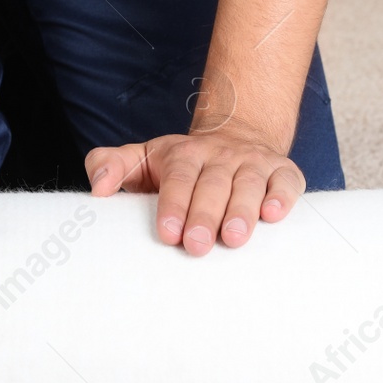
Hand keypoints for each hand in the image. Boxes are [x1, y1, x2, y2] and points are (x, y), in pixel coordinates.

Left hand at [84, 127, 304, 254]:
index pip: (178, 178)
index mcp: (184, 154)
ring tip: (234, 238)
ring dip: (242, 210)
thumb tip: (97, 189)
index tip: (167, 233)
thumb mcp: (142, 158)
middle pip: (213, 184)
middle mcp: (220, 156)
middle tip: (196, 246)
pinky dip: (282, 197)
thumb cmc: (181, 164)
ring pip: (249, 184)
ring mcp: (253, 163)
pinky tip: (274, 215)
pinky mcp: (282, 171)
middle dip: (205, 215)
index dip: (173, 204)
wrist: (236, 136)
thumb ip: (111, 165)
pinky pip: (286, 181)